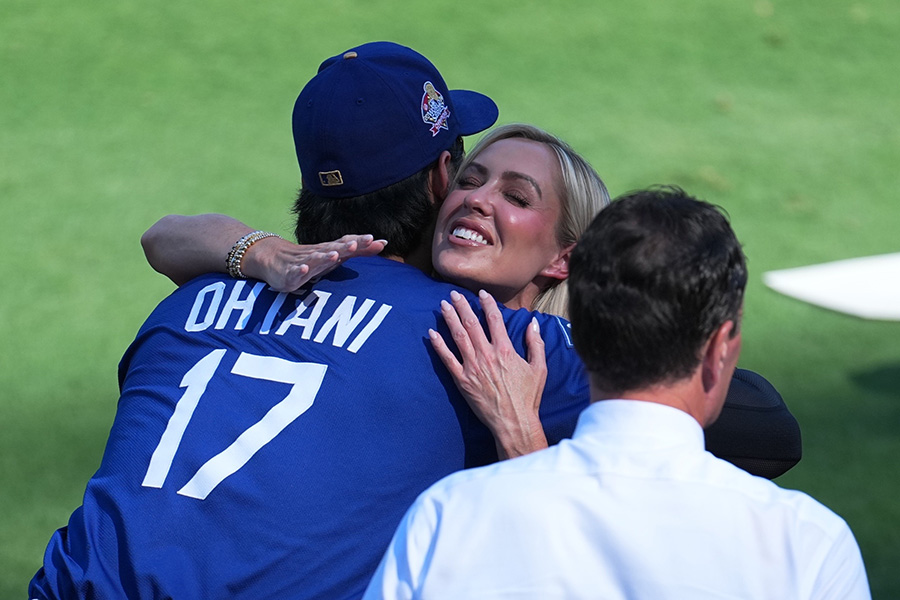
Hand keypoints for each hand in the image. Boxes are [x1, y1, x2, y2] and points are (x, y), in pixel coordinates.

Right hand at [242, 234, 386, 292]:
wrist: (273, 258)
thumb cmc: (311, 259)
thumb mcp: (335, 255)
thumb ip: (359, 251)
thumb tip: (383, 242)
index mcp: (330, 250)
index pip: (348, 244)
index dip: (362, 242)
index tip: (379, 241)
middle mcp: (318, 253)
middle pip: (335, 248)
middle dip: (348, 246)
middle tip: (362, 242)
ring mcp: (303, 262)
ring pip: (315, 258)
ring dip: (325, 256)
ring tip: (335, 255)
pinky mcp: (290, 274)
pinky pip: (295, 271)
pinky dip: (300, 269)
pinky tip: (305, 268)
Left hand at [429, 289, 547, 458]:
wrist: (513, 421)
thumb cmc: (528, 397)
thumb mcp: (539, 368)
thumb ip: (536, 343)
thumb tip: (533, 323)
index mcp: (505, 350)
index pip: (494, 319)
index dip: (487, 303)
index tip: (481, 293)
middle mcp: (486, 354)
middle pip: (471, 323)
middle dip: (462, 306)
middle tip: (454, 294)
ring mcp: (472, 367)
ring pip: (458, 336)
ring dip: (450, 319)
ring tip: (443, 305)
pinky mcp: (462, 380)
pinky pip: (447, 359)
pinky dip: (439, 345)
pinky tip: (432, 333)